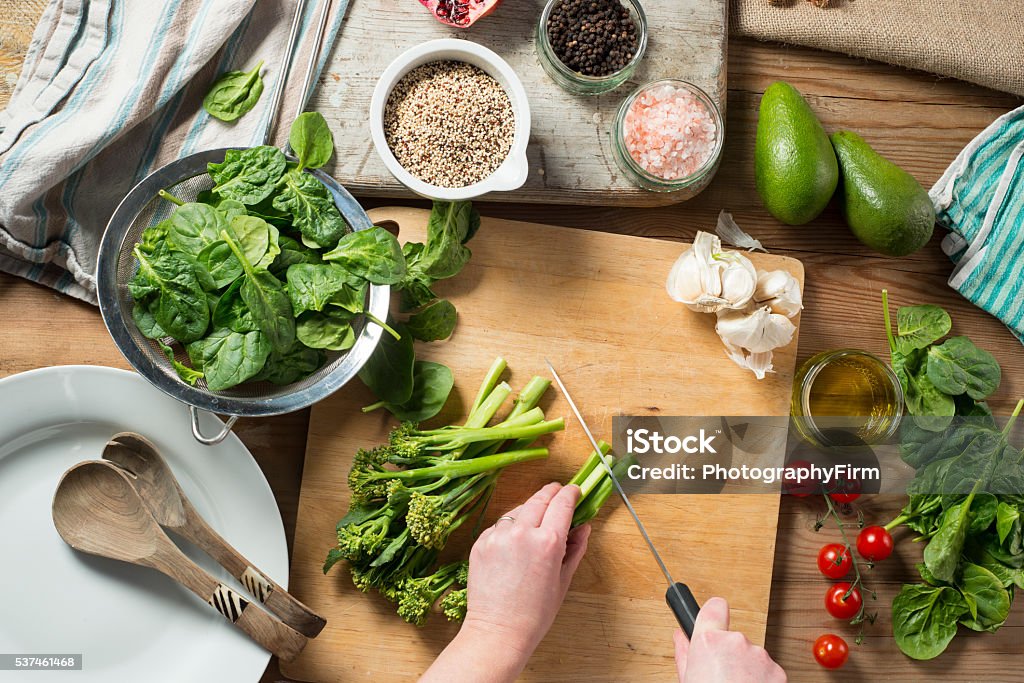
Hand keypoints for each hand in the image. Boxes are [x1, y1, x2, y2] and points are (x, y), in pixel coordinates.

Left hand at [464, 482, 589, 655]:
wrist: (498, 632)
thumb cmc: (535, 613)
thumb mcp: (563, 580)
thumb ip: (576, 548)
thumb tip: (584, 526)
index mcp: (548, 542)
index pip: (562, 503)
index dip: (571, 493)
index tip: (574, 491)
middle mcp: (522, 532)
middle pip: (540, 498)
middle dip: (551, 493)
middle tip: (558, 493)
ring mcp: (498, 535)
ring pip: (518, 509)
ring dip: (530, 509)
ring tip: (536, 522)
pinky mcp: (481, 542)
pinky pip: (500, 524)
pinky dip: (510, 526)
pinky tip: (515, 541)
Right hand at [674, 597, 785, 682]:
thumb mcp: (687, 679)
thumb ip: (684, 653)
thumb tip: (679, 637)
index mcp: (709, 640)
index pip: (714, 606)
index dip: (713, 613)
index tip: (712, 618)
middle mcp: (736, 641)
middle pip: (732, 637)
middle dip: (728, 653)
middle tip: (720, 675)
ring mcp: (759, 655)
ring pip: (751, 654)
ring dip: (745, 668)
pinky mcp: (778, 671)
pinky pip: (766, 669)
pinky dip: (760, 679)